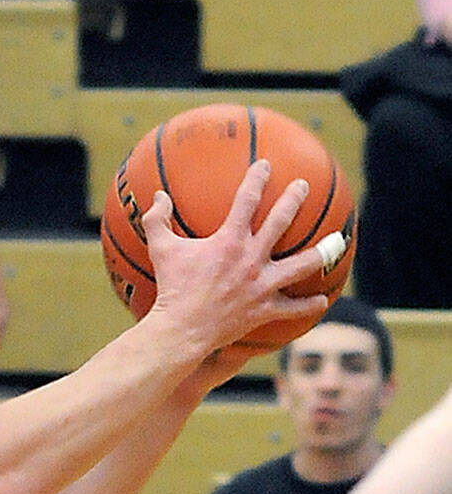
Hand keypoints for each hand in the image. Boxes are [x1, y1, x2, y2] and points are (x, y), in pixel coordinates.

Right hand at [142, 160, 327, 356]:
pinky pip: (293, 307)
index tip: (266, 165)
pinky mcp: (265, 309)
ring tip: (336, 241)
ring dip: (320, 252)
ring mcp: (262, 285)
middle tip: (303, 186)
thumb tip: (158, 195)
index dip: (257, 179)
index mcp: (229, 241)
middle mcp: (251, 258)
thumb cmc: (171, 286)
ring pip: (300, 265)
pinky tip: (322, 299)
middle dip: (293, 200)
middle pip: (280, 222)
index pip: (246, 200)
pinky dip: (309, 304)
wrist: (184, 328)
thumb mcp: (160, 247)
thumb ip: (157, 219)